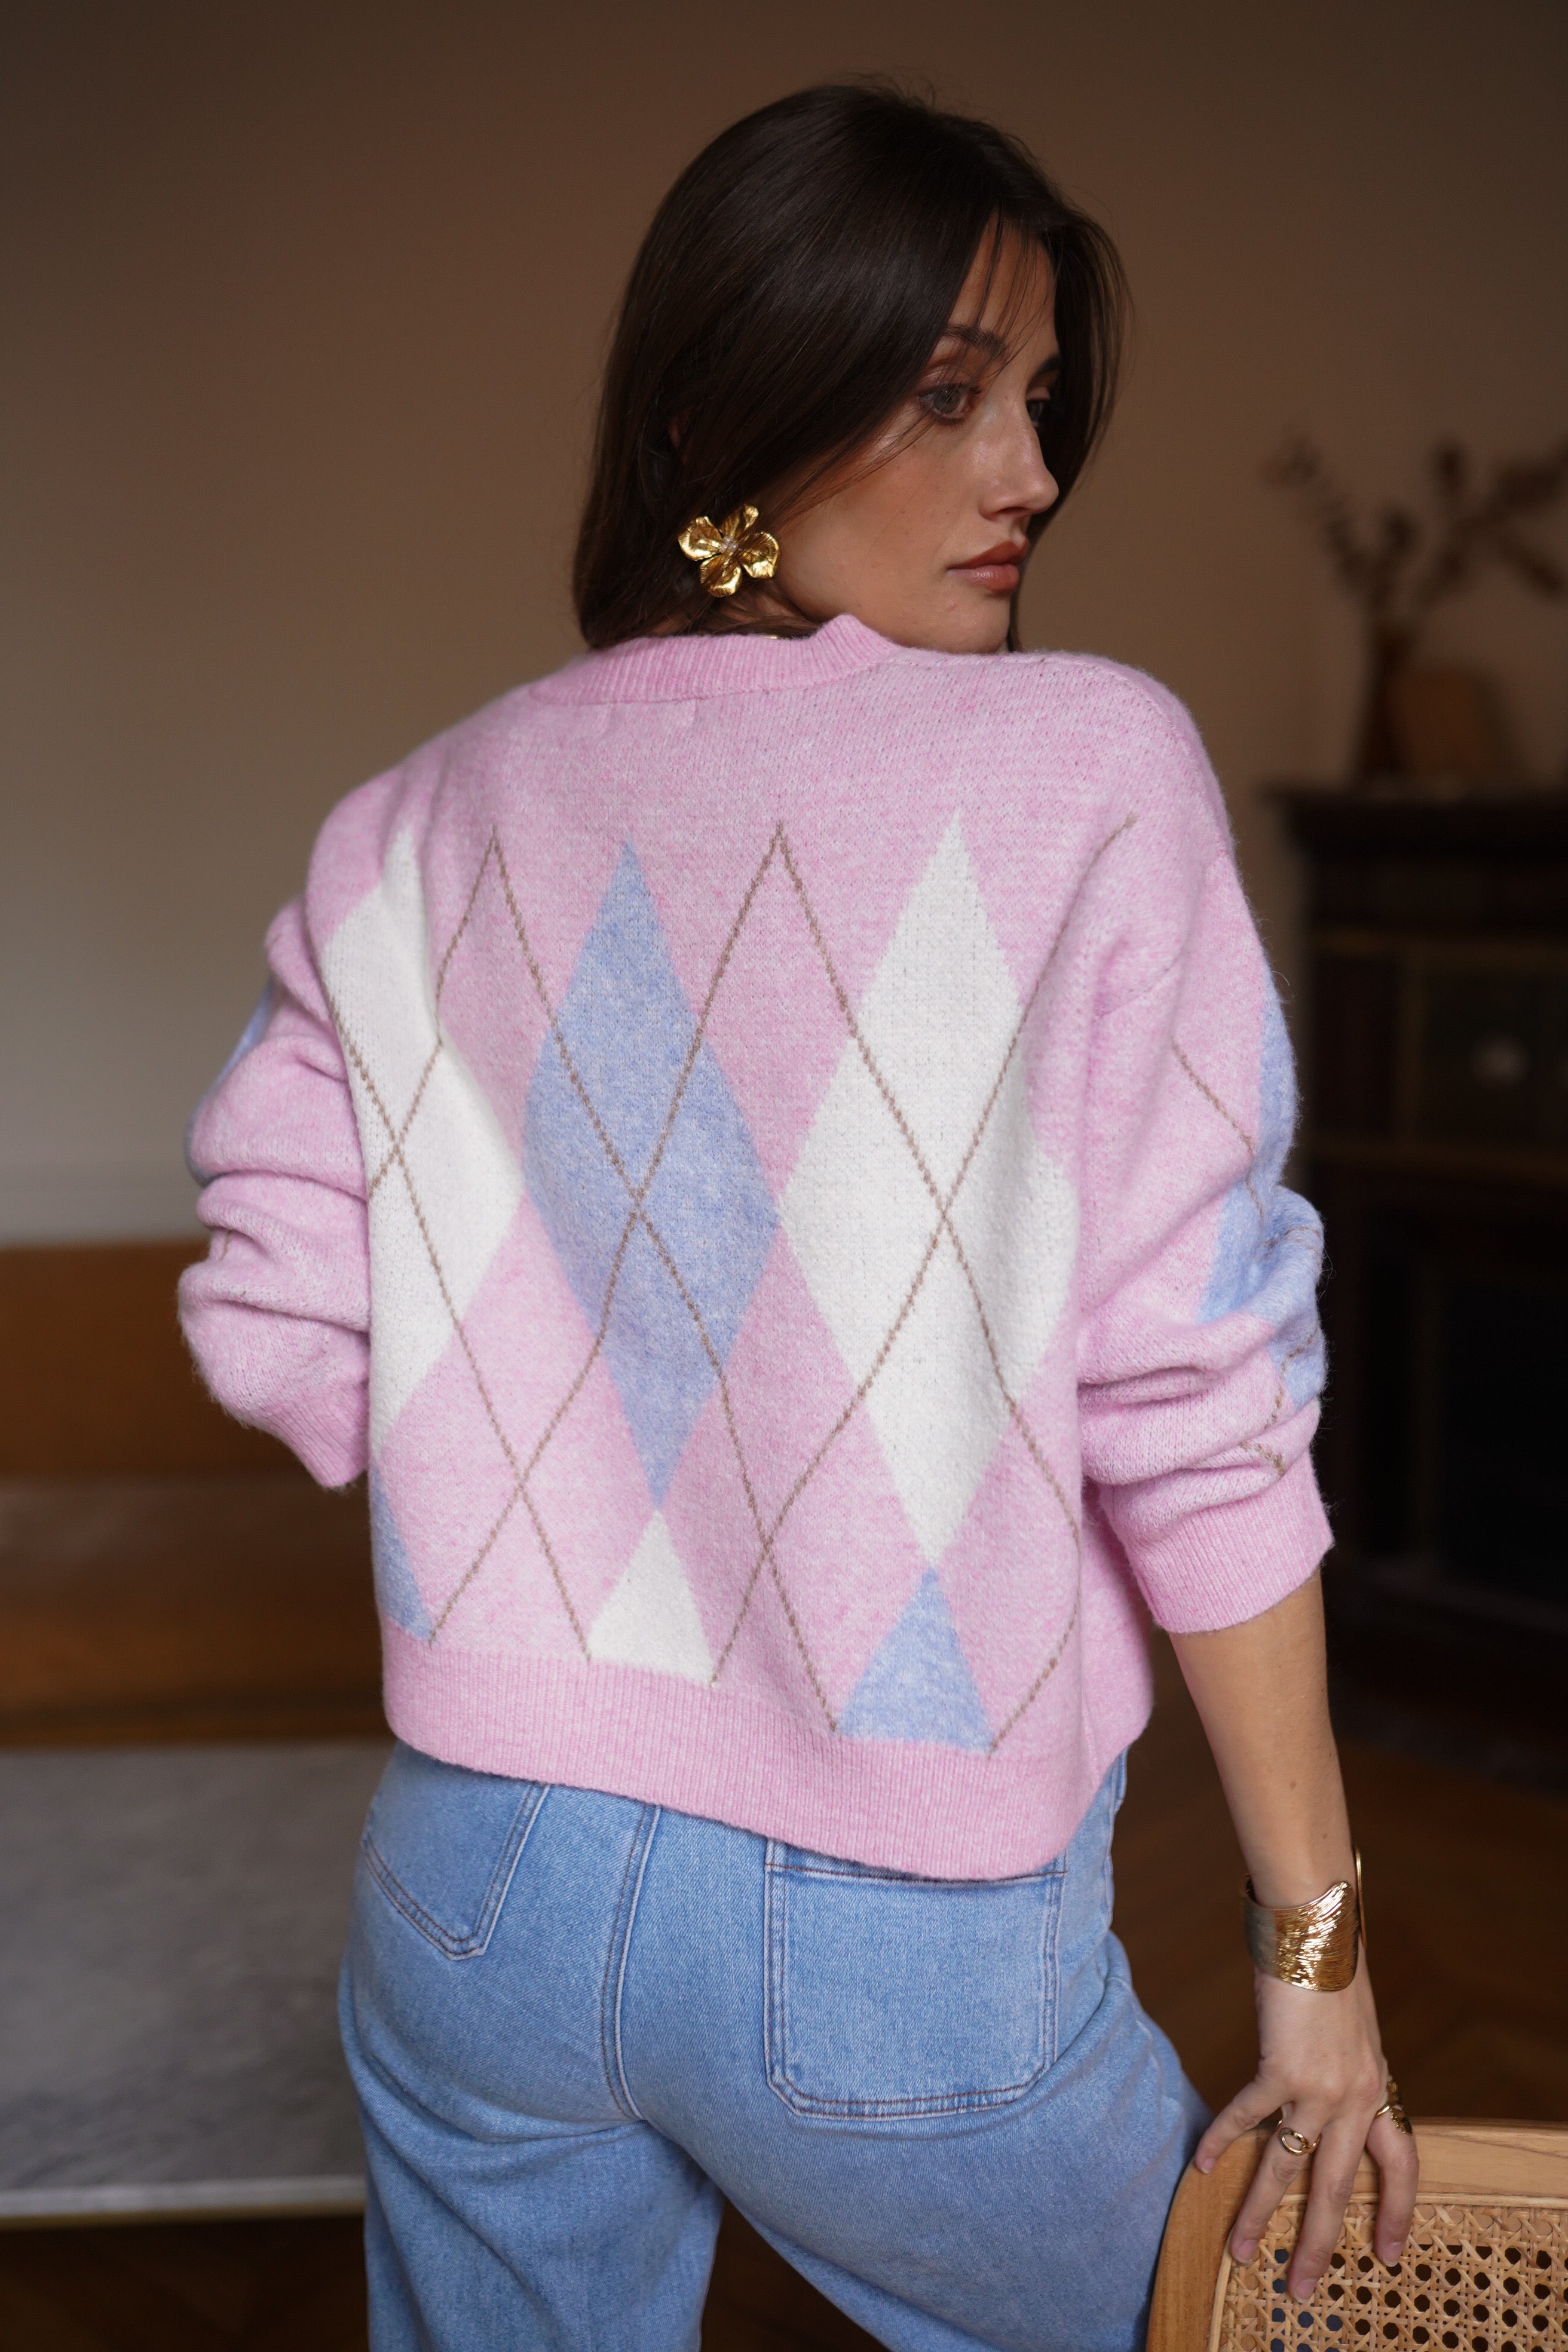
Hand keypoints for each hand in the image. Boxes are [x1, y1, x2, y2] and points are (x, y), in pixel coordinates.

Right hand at [1193, 1961, 1418, 2303]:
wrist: (1318, 1926)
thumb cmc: (1331, 1965)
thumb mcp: (1352, 2028)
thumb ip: (1343, 2066)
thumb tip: (1320, 2094)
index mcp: (1377, 2085)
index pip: (1401, 2163)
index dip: (1396, 2211)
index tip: (1387, 2254)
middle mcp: (1356, 2095)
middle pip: (1338, 2189)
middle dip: (1319, 2244)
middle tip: (1302, 2288)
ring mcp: (1321, 2085)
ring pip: (1289, 2167)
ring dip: (1260, 2213)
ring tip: (1240, 2251)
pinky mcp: (1283, 2067)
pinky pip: (1249, 2116)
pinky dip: (1223, 2141)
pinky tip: (1203, 2167)